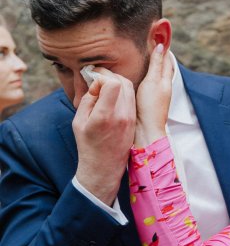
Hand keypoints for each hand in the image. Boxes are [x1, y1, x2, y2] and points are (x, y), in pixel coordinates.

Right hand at [73, 68, 135, 204]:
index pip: (114, 84)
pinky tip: (112, 97)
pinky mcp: (134, 121)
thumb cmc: (87, 145)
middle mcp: (122, 116)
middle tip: (98, 80)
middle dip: (109, 76)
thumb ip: (88, 99)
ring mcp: (131, 119)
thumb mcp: (78, 122)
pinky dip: (123, 92)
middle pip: (123, 82)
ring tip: (104, 88)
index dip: (102, 78)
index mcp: (105, 116)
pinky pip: (132, 99)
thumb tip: (97, 84)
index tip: (93, 84)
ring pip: (130, 89)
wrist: (103, 168)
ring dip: (117, 83)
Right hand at [135, 44, 173, 146]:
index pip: (166, 60)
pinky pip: (144, 85)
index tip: (158, 37)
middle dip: (157, 57)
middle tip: (150, 45)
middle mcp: (162, 88)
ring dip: (148, 67)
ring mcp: (154, 96)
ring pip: (153, 77)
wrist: (145, 130)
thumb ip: (156, 64)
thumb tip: (161, 46)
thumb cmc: (150, 106)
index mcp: (166, 81)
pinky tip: (134, 77)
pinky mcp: (145, 102)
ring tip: (141, 58)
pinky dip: (142, 77)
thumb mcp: (153, 81)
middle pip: (161, 68)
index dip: (163, 49)